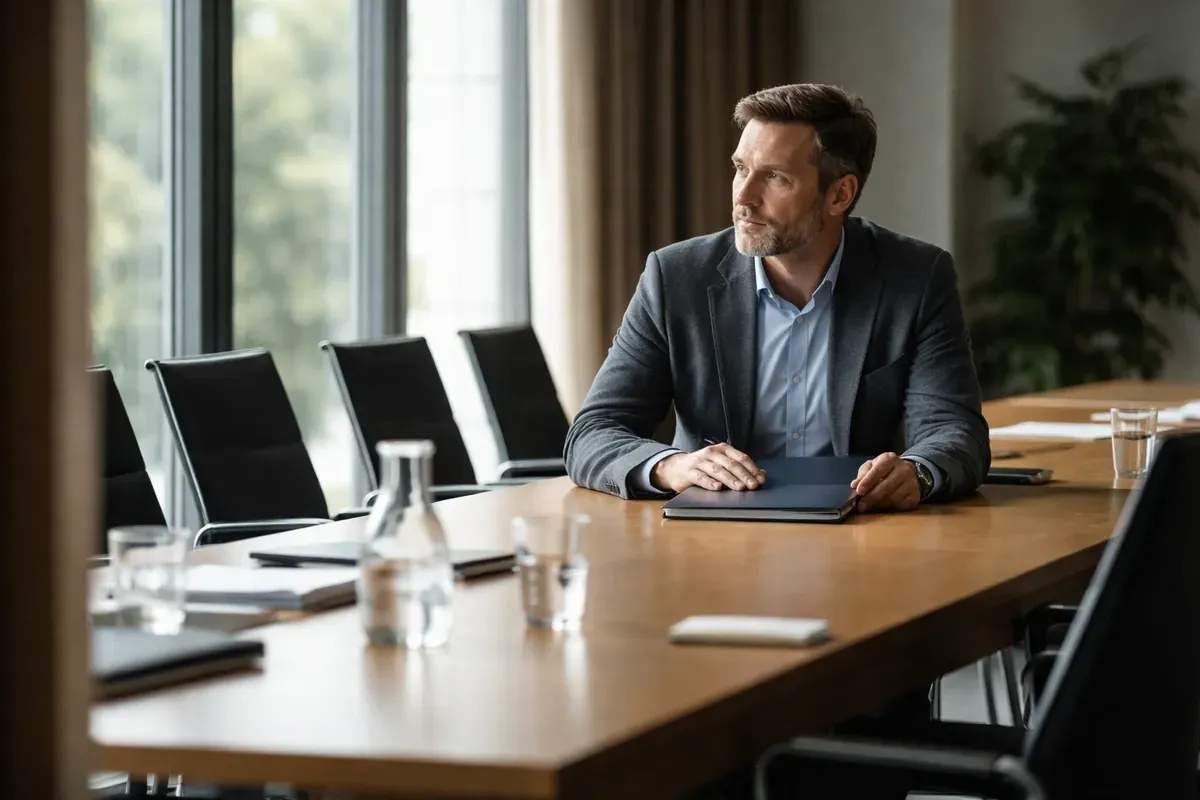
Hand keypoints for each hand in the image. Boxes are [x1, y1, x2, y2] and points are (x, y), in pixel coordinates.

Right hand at [651, 443, 765, 492]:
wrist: (677, 468)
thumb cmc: (704, 466)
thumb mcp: (722, 463)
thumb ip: (740, 468)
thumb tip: (761, 475)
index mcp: (722, 449)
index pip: (741, 458)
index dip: (752, 469)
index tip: (760, 480)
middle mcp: (712, 453)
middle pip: (731, 464)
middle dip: (744, 476)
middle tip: (753, 485)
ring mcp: (700, 461)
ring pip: (718, 470)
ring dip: (730, 480)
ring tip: (740, 487)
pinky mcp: (690, 472)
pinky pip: (701, 477)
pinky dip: (710, 483)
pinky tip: (717, 488)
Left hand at [851, 452, 919, 511]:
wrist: (904, 473)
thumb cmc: (884, 470)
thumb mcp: (871, 466)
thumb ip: (863, 474)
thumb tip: (855, 485)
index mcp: (890, 458)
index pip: (878, 470)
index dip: (868, 481)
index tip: (859, 491)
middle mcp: (904, 468)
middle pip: (886, 486)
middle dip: (872, 497)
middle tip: (861, 506)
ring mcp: (912, 482)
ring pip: (894, 497)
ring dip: (880, 504)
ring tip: (871, 506)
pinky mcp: (916, 495)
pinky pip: (902, 505)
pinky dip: (891, 508)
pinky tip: (884, 506)